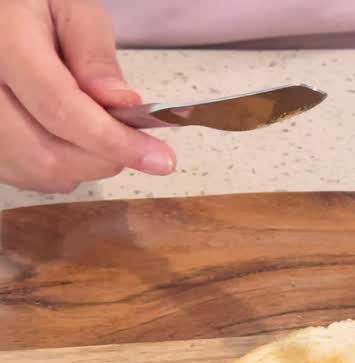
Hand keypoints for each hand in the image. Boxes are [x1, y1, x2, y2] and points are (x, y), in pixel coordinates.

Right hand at [0, 0, 174, 193]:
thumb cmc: (32, 6)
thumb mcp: (69, 8)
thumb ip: (93, 53)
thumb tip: (122, 103)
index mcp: (3, 47)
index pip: (61, 109)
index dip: (115, 142)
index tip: (161, 160)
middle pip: (47, 153)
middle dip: (105, 158)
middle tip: (133, 142)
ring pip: (36, 172)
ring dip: (85, 167)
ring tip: (100, 134)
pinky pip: (24, 176)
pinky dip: (60, 170)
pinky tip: (71, 141)